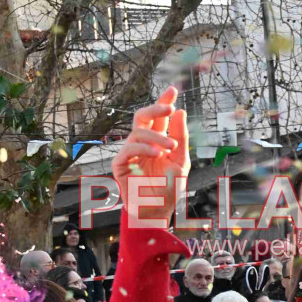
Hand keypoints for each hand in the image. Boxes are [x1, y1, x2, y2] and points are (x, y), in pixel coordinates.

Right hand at [111, 87, 189, 225]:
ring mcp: (130, 153)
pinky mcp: (120, 165)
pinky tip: (157, 154)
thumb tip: (180, 111)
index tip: (172, 89)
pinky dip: (143, 148)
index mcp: (157, 141)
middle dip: (155, 108)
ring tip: (171, 147)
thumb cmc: (169, 188)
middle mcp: (142, 144)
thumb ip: (180, 136)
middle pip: (142, 117)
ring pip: (138, 132)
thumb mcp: (181, 160)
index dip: (162, 102)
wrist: (158, 211)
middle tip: (169, 107)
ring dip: (157, 137)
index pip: (158, 117)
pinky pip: (128, 149)